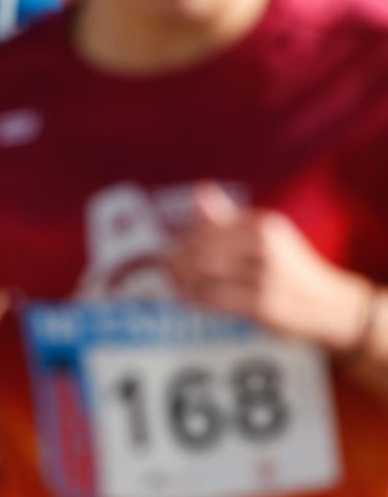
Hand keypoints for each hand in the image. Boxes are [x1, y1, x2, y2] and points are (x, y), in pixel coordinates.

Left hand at [170, 184, 372, 351]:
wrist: (330, 306)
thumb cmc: (289, 269)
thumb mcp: (265, 237)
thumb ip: (228, 219)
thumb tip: (200, 190)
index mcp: (262, 225)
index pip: (208, 228)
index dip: (183, 240)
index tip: (171, 250)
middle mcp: (265, 246)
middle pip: (203, 251)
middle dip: (178, 261)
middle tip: (166, 270)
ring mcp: (265, 276)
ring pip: (205, 275)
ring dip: (183, 281)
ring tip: (175, 285)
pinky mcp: (262, 304)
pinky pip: (215, 298)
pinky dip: (195, 298)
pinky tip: (188, 299)